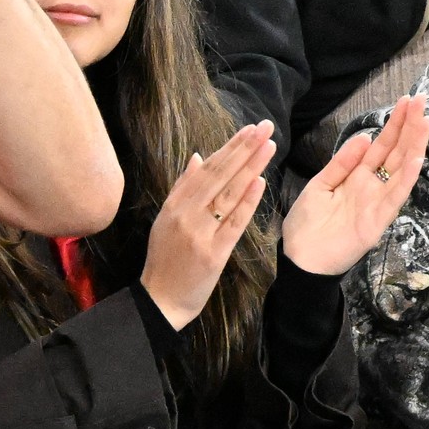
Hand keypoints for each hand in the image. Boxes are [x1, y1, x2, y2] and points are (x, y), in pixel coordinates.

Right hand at [142, 122, 273, 329]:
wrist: (159, 301)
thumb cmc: (165, 260)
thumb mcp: (166, 220)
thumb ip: (182, 188)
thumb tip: (197, 157)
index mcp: (174, 205)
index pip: (207, 168)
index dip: (229, 147)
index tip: (250, 129)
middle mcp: (185, 214)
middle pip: (219, 175)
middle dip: (244, 149)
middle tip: (265, 127)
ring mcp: (199, 233)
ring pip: (228, 194)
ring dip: (250, 168)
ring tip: (269, 147)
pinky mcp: (214, 254)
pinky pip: (234, 223)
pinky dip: (248, 202)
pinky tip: (261, 182)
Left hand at [282, 97, 428, 274]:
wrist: (300, 259)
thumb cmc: (307, 224)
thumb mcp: (320, 184)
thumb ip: (342, 163)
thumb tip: (365, 137)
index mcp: (358, 178)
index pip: (382, 146)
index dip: (394, 125)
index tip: (406, 102)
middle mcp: (373, 187)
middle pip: (395, 153)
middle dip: (409, 127)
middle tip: (421, 101)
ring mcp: (378, 203)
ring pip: (401, 169)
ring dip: (414, 146)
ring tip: (425, 121)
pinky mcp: (378, 221)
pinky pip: (395, 196)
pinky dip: (406, 178)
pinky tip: (417, 158)